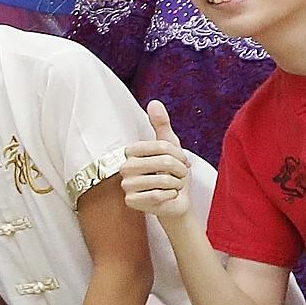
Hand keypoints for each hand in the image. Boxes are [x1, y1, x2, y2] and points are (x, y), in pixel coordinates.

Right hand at [120, 101, 191, 219]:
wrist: (176, 201)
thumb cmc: (172, 174)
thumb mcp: (170, 147)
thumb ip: (161, 125)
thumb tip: (153, 102)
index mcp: (131, 151)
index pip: (162, 146)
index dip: (178, 154)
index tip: (180, 161)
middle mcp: (125, 166)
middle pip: (163, 162)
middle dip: (179, 170)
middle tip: (178, 175)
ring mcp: (126, 185)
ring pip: (162, 179)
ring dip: (175, 184)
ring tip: (173, 186)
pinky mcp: (131, 201)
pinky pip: (157, 195)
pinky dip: (169, 196)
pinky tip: (167, 196)